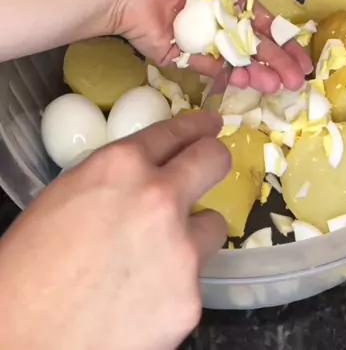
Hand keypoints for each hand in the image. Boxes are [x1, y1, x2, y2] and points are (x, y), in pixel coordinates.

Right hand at [0, 113, 229, 349]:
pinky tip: (141, 299)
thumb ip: (116, 180)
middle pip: (212, 161)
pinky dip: (174, 285)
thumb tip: (145, 176)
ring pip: (211, 228)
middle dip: (213, 160)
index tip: (209, 126)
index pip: (175, 131)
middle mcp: (160, 199)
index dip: (195, 126)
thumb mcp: (68, 196)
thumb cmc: (29, 267)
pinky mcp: (189, 300)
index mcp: (122, 166)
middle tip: (210, 165)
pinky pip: (193, 280)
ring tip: (155, 258)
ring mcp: (181, 251)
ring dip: (191, 235)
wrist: (23, 340)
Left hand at [116, 0, 311, 92]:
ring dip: (258, 73)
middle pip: (253, 45)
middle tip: (296, 82)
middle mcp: (216, 20)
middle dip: (277, 63)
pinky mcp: (181, 56)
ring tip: (276, 86)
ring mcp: (200, 40)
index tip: (302, 58)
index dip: (283, 39)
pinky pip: (207, 67)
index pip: (262, 22)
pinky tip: (247, 82)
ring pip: (235, 60)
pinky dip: (227, 75)